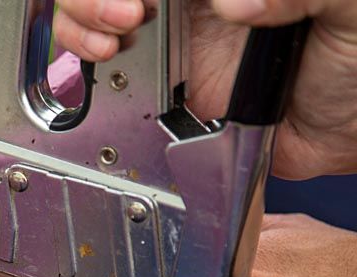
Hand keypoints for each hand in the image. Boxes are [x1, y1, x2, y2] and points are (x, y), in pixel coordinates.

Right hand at [53, 0, 356, 178]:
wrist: (348, 130)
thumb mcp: (347, 6)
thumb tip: (234, 4)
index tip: (140, 0)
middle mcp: (186, 4)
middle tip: (126, 14)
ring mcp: (166, 42)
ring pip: (90, 14)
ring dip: (81, 18)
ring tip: (110, 39)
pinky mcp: (155, 89)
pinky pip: (102, 70)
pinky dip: (82, 59)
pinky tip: (105, 59)